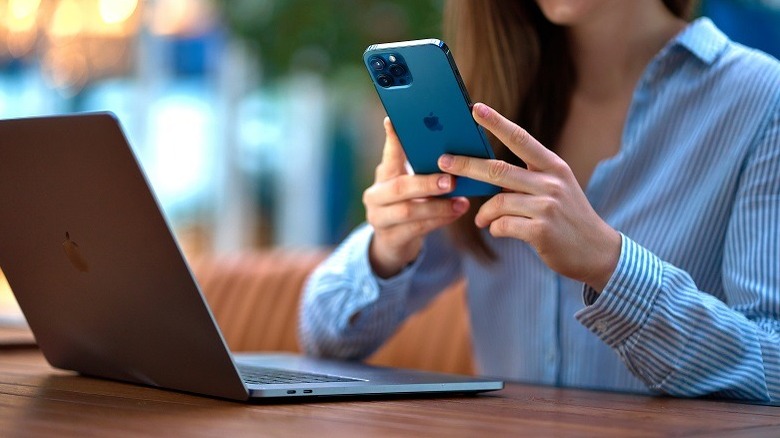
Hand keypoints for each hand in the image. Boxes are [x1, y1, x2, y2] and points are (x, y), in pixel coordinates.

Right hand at [364, 117, 469, 277]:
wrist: (392, 242)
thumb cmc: (408, 204)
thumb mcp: (410, 184)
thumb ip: (422, 167)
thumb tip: (449, 144)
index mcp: (383, 175)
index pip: (388, 154)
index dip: (392, 138)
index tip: (394, 120)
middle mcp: (375, 196)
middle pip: (399, 187)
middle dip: (426, 183)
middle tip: (450, 180)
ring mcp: (379, 219)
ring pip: (407, 212)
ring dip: (437, 206)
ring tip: (461, 202)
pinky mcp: (390, 239)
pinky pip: (416, 230)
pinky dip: (438, 221)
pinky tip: (455, 214)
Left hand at [437, 103, 620, 290]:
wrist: (597, 251)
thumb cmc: (568, 218)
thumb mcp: (556, 189)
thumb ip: (526, 179)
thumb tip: (485, 176)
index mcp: (553, 167)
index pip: (520, 138)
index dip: (496, 123)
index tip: (475, 109)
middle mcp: (551, 182)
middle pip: (498, 169)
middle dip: (466, 165)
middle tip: (443, 162)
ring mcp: (547, 206)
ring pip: (497, 202)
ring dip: (483, 213)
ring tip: (481, 220)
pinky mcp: (541, 231)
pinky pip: (502, 225)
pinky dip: (495, 229)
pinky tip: (498, 231)